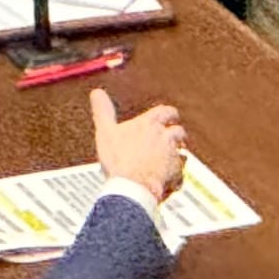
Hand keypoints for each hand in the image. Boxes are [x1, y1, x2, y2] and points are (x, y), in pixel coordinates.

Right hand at [92, 87, 186, 202]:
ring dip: (178, 153)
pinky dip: (176, 175)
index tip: (169, 116)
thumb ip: (103, 111)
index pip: (165, 112)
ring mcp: (171, 154)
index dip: (168, 114)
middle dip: (176, 133)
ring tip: (171, 158)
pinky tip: (170, 179)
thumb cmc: (118, 160)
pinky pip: (180, 172)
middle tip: (174, 138)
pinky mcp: (176, 171)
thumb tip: (96, 93)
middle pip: (178, 130)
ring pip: (182, 151)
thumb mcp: (105, 132)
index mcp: (149, 124)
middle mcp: (164, 136)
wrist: (131, 185)